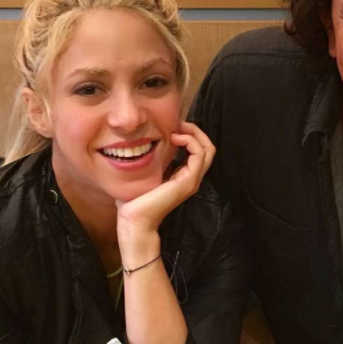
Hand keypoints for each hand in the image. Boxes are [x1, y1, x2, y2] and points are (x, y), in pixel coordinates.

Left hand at [116, 122, 215, 239]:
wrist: (134, 219)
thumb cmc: (135, 199)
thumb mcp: (146, 173)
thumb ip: (153, 160)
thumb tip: (145, 142)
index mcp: (183, 176)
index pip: (199, 150)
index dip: (190, 134)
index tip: (173, 127)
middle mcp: (191, 178)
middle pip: (208, 148)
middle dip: (195, 131)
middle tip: (178, 124)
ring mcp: (191, 180)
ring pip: (207, 149)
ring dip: (193, 134)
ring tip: (177, 130)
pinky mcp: (188, 182)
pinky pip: (199, 155)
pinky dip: (190, 142)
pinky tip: (174, 139)